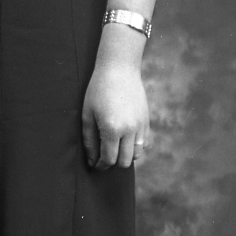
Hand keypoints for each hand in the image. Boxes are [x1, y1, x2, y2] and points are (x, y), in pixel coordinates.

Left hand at [81, 55, 149, 170]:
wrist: (119, 69)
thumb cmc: (98, 90)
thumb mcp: (88, 115)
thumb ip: (89, 140)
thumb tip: (92, 160)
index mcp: (112, 129)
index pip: (109, 159)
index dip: (100, 165)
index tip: (95, 165)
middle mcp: (129, 130)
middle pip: (124, 162)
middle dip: (112, 163)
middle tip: (103, 157)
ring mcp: (141, 126)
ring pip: (137, 155)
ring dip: (125, 156)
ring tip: (114, 147)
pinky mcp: (147, 121)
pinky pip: (144, 143)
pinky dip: (135, 146)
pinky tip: (124, 138)